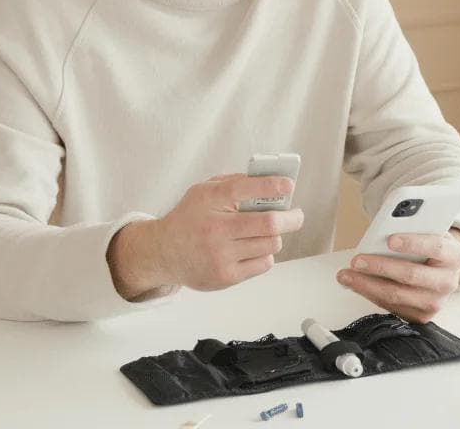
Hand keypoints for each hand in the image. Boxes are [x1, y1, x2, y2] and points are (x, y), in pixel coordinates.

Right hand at [108, 173, 303, 297]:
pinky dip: (265, 254)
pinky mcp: (226, 277)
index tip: (289, 184)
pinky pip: (264, 263)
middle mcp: (215, 229)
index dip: (272, 185)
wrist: (164, 253)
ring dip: (275, 236)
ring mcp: (220, 255)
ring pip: (271, 244)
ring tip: (265, 232)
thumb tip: (272, 182)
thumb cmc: (191, 218)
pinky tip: (251, 248)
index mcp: (209, 201)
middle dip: (291, 218)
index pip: (245, 188)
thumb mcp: (204, 191)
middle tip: (296, 215)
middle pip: (269, 224)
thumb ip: (235, 183)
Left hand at [336, 229, 459, 323]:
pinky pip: (392, 307)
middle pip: (411, 275)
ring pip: (397, 295)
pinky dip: (371, 294)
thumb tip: (384, 230)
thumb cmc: (431, 247)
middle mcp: (448, 281)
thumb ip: (414, 228)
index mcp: (454, 255)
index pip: (435, 247)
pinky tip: (357, 285)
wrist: (444, 270)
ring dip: (367, 285)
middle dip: (380, 267)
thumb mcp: (430, 232)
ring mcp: (435, 302)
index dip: (413, 243)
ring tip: (347, 275)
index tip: (390, 239)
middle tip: (357, 260)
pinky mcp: (422, 316)